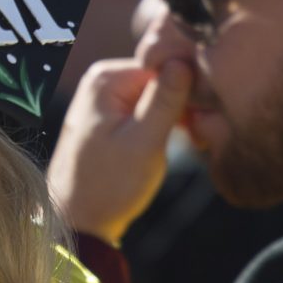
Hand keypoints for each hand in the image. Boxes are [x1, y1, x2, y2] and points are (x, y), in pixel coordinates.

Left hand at [46, 58, 190, 244]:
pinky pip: (146, 111)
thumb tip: (183, 60)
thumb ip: (163, 100)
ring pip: (157, 96)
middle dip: (184, 103)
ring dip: (177, 116)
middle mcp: (102, 82)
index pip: (165, 65)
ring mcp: (105, 100)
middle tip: (200, 134)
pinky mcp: (111, 119)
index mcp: (106, 79)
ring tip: (193, 141)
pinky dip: (164, 125)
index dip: (190, 89)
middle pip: (161, 78)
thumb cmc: (108, 186)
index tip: (204, 116)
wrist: (78, 222)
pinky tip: (179, 143)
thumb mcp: (144, 142)